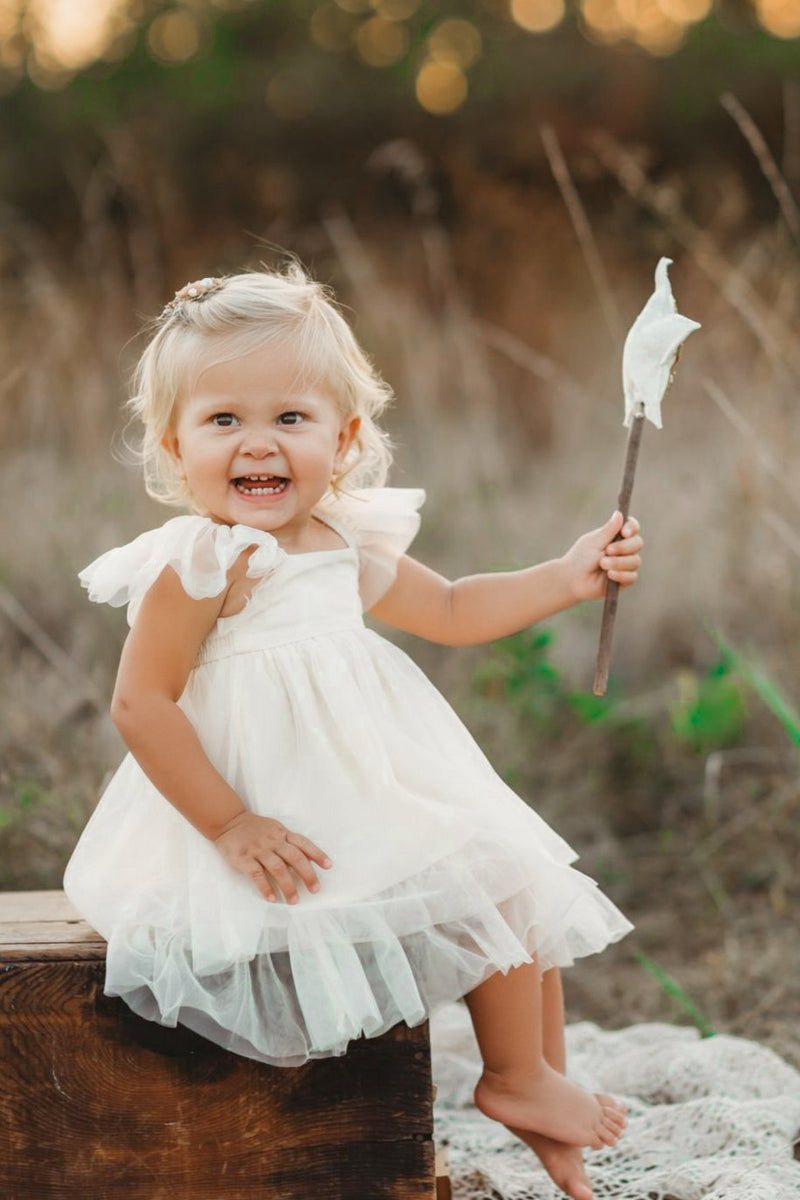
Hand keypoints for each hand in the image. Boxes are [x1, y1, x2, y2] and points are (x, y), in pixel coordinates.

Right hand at [213, 812, 331, 902]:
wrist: (228, 822)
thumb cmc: (255, 829)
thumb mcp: (275, 829)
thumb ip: (289, 843)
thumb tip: (309, 860)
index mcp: (282, 833)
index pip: (303, 843)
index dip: (317, 854)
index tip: (329, 866)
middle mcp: (273, 841)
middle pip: (294, 857)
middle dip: (307, 874)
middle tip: (315, 890)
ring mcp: (258, 849)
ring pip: (278, 868)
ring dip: (288, 885)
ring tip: (294, 900)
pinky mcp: (244, 858)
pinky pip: (257, 874)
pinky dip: (266, 887)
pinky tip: (272, 898)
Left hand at [562, 511, 642, 602]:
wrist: (572, 580)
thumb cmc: (581, 558)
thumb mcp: (594, 542)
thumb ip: (608, 530)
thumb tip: (619, 513)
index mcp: (616, 536)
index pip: (632, 527)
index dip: (632, 528)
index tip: (624, 532)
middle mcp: (624, 549)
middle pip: (637, 543)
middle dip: (624, 547)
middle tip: (608, 550)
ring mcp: (625, 564)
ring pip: (635, 561)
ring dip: (618, 562)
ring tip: (602, 564)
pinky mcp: (624, 580)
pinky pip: (632, 577)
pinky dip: (621, 575)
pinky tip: (609, 575)